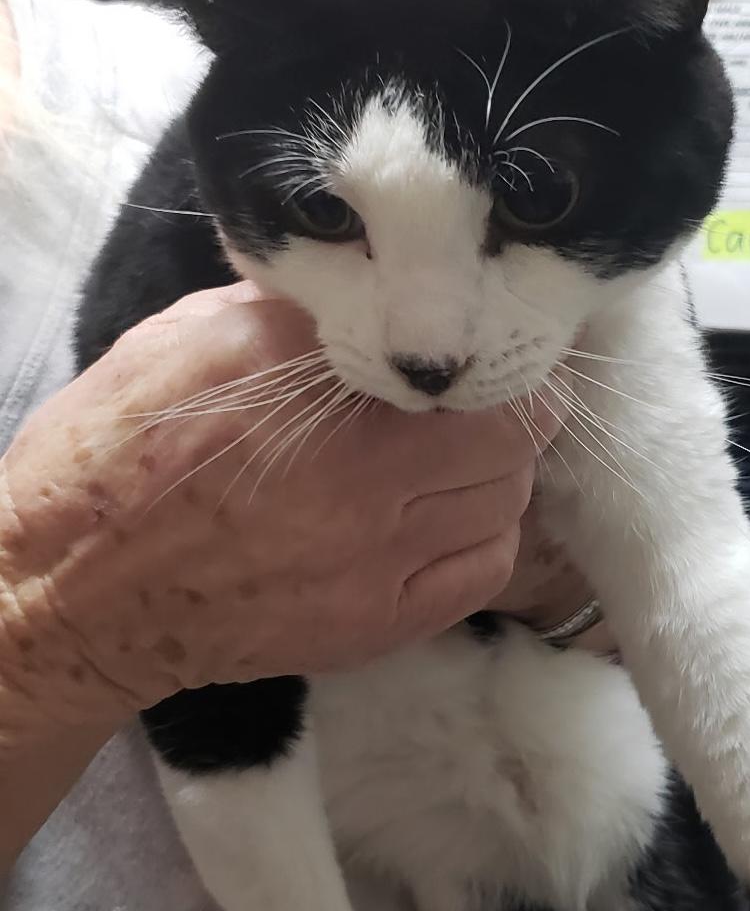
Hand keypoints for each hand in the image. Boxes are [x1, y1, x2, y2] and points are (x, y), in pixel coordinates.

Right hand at [0, 282, 563, 732]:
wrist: (73, 597)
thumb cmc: (113, 458)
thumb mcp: (183, 338)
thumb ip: (290, 310)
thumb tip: (374, 290)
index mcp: (302, 377)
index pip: (453, 342)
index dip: (483, 336)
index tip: (480, 334)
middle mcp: (355, 466)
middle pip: (515, 425)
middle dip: (510, 403)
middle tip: (482, 398)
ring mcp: (376, 554)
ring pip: (510, 495)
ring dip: (498, 470)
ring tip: (455, 461)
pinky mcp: (380, 621)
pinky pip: (487, 568)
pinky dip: (484, 534)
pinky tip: (444, 520)